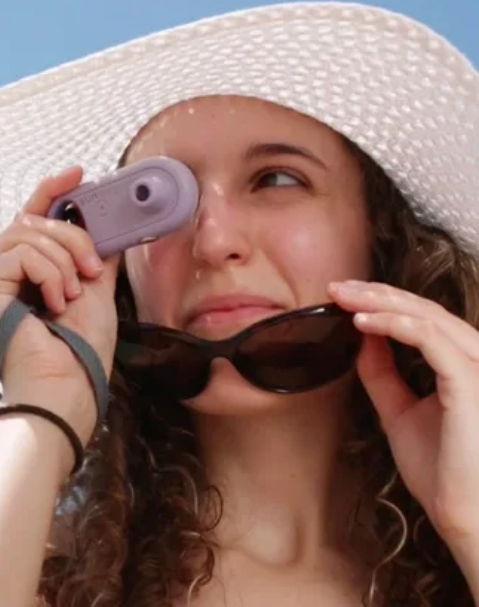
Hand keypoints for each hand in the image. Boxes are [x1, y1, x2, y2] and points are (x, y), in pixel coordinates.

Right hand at [0, 166, 120, 445]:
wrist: (65, 389)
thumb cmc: (78, 354)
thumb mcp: (96, 291)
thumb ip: (96, 255)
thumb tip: (112, 221)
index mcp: (18, 276)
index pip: (29, 218)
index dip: (51, 191)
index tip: (79, 173)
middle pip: (29, 220)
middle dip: (71, 236)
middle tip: (93, 268)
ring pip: (24, 231)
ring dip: (62, 258)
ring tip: (71, 294)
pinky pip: (18, 252)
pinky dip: (47, 273)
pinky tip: (52, 304)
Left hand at [329, 280, 478, 560]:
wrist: (463, 516)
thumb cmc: (442, 472)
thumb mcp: (399, 412)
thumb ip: (383, 375)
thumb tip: (362, 339)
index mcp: (462, 367)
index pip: (424, 320)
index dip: (384, 302)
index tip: (343, 296)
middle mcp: (475, 362)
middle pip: (426, 311)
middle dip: (378, 293)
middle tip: (337, 286)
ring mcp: (477, 370)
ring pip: (430, 318)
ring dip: (383, 303)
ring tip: (345, 298)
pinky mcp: (470, 383)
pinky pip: (434, 340)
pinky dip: (397, 326)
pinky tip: (364, 322)